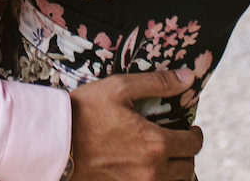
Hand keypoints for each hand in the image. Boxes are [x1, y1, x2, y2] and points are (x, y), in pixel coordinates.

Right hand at [69, 69, 203, 180]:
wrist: (54, 143)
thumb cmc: (84, 112)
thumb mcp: (120, 88)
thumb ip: (158, 83)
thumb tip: (188, 77)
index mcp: (155, 144)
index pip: (193, 144)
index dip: (196, 135)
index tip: (191, 129)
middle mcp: (151, 171)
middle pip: (187, 169)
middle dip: (187, 154)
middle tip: (178, 143)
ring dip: (174, 172)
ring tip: (165, 158)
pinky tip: (146, 170)